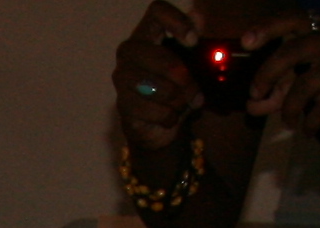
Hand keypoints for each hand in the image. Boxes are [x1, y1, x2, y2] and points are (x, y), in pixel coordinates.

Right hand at [111, 2, 203, 150]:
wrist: (161, 125)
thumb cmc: (176, 88)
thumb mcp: (194, 65)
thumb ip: (196, 42)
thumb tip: (197, 15)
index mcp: (148, 34)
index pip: (157, 11)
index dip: (177, 22)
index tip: (193, 42)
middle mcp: (130, 51)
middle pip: (157, 55)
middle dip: (182, 78)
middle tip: (196, 93)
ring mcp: (122, 77)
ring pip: (153, 86)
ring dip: (176, 100)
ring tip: (181, 105)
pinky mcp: (122, 104)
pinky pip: (150, 109)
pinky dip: (167, 116)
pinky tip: (169, 117)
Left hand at [250, 21, 319, 133]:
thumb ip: (285, 88)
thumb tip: (252, 105)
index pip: (293, 19)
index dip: (267, 28)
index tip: (246, 42)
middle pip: (291, 52)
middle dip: (266, 75)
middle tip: (255, 96)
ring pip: (304, 86)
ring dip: (288, 109)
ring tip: (288, 122)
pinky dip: (310, 123)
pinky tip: (309, 130)